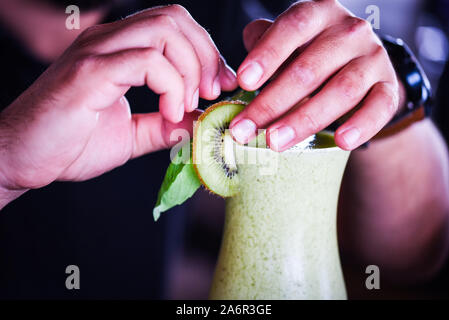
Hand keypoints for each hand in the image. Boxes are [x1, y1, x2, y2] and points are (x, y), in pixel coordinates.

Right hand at [0, 4, 236, 204]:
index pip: (174, 25)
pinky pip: (147, 61)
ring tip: (187, 105)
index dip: (206, 52)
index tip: (219, 86)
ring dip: (191, 70)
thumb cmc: (70, 144)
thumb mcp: (130, 134)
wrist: (22, 159)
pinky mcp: (89, 72)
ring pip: (165, 31)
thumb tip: (198, 122)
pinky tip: (170, 112)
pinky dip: (171, 86)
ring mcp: (96, 52)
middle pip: (175, 19)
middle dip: (206, 55)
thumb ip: (165, 125)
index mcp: (118, 50)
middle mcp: (107, 41)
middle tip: (212, 93)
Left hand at [230, 0, 398, 150]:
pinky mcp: (388, 86)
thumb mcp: (289, 42)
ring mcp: (372, 58)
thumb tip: (239, 73)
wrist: (361, 64)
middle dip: (272, 103)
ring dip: (304, 119)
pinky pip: (380, 106)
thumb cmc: (313, 53)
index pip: (292, 28)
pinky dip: (362, 125)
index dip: (267, 55)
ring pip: (341, 90)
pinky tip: (341, 141)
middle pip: (309, 68)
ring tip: (275, 142)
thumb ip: (264, 45)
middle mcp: (349, 31)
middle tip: (245, 130)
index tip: (244, 83)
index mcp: (319, 14)